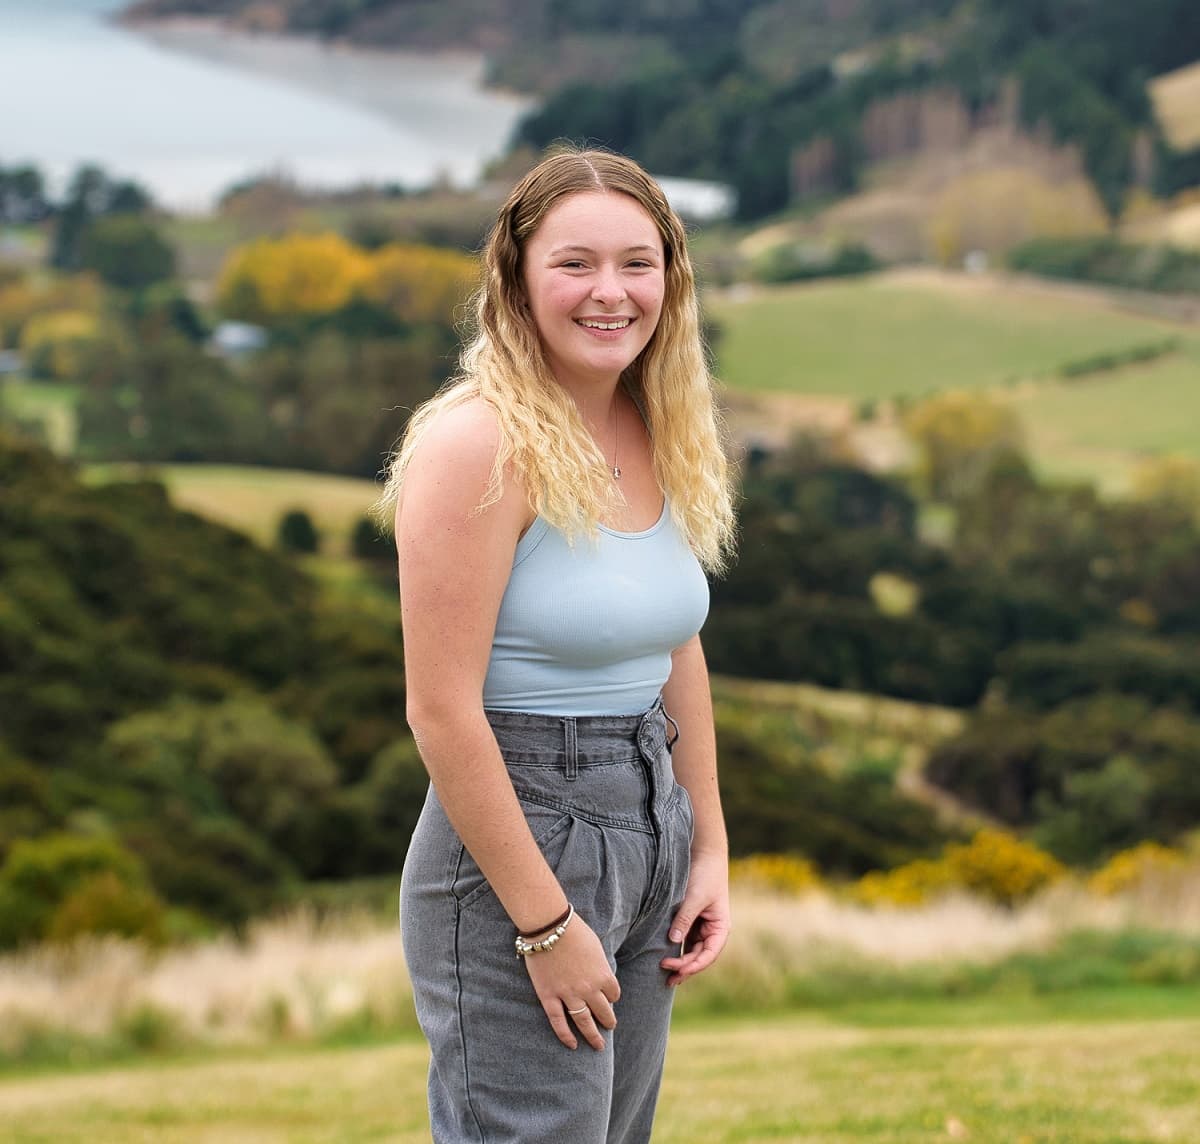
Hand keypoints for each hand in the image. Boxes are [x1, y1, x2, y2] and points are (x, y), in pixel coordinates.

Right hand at [522, 914, 619, 1050]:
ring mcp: (568, 995)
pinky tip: (572, 1045)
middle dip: (608, 1021)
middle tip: (610, 1027)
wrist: (549, 927)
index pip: (614, 994)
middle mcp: (589, 989)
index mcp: (603, 975)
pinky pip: (559, 1022)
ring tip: (598, 1045)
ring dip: (592, 1035)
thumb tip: (601, 976)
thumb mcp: (595, 946)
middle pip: (603, 1012)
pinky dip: (566, 1036)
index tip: (609, 998)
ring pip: (584, 1022)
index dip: (612, 997)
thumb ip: (600, 965)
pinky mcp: (549, 997)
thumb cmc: (574, 930)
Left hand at [660, 850, 729, 985]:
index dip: (694, 965)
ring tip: (665, 975)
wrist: (704, 854)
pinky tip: (665, 957)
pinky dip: (676, 950)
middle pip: (699, 957)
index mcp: (720, 928)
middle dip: (685, 968)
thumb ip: (684, 919)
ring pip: (690, 951)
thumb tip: (673, 941)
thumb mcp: (695, 897)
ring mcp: (701, 927)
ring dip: (680, 963)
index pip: (708, 955)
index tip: (677, 969)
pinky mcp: (690, 921)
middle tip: (666, 977)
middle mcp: (712, 931)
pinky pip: (683, 940)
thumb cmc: (705, 874)